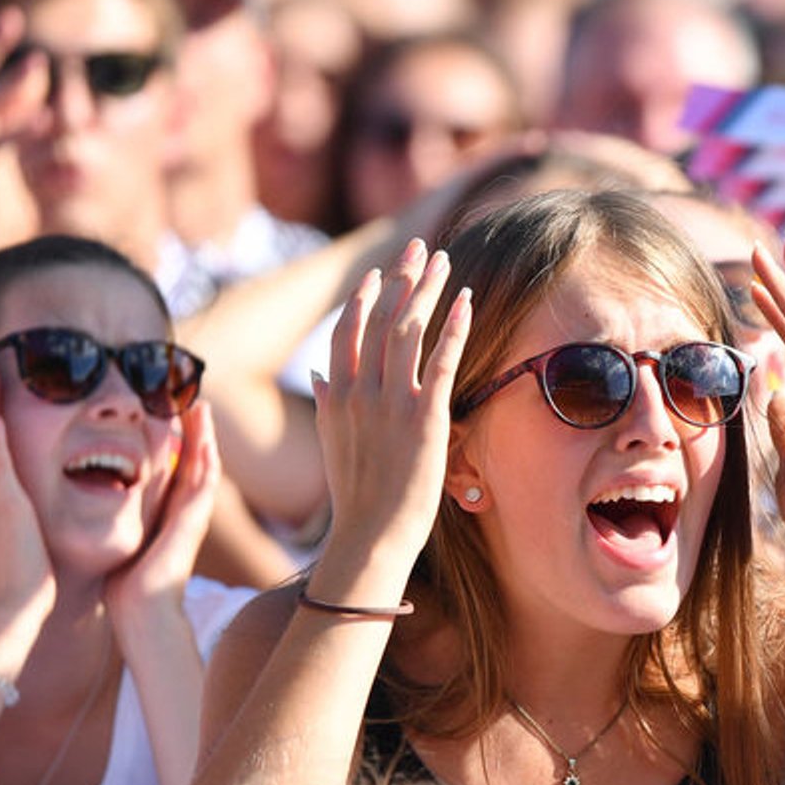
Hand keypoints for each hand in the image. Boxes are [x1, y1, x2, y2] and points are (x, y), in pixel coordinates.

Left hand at [103, 400, 218, 635]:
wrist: (142, 612)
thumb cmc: (126, 587)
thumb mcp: (122, 544)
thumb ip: (119, 525)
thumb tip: (93, 512)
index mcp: (169, 514)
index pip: (177, 469)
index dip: (179, 442)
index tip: (172, 416)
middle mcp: (185, 512)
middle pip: (196, 461)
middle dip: (196, 431)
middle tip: (194, 399)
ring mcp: (193, 518)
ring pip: (205, 466)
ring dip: (205, 437)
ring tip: (201, 407)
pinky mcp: (192, 524)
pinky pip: (203, 485)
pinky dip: (206, 461)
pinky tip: (205, 440)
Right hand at [315, 240, 468, 577]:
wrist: (371, 536)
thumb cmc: (357, 496)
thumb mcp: (332, 444)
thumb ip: (325, 405)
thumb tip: (317, 376)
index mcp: (336, 396)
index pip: (348, 331)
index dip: (365, 297)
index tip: (380, 272)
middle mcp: (360, 392)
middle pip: (380, 319)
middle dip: (401, 278)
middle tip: (419, 248)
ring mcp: (391, 403)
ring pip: (408, 331)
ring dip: (427, 291)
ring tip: (444, 262)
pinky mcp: (424, 418)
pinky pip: (440, 362)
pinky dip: (453, 328)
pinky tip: (467, 301)